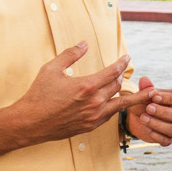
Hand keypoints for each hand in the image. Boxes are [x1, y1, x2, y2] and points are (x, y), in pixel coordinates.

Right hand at [11, 43, 142, 141]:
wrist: (30, 122)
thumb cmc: (39, 95)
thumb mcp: (52, 69)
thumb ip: (70, 54)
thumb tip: (84, 44)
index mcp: (87, 86)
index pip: (113, 72)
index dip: (122, 63)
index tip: (126, 58)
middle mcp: (94, 102)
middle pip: (117, 86)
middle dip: (121, 75)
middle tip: (122, 70)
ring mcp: (94, 116)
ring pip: (119, 103)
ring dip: (129, 95)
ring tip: (142, 92)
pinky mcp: (90, 126)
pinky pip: (110, 115)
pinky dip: (116, 107)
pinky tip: (117, 103)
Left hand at [127, 76, 171, 145]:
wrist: (142, 115)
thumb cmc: (149, 100)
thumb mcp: (147, 93)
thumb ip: (146, 87)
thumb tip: (144, 80)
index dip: (170, 98)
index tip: (154, 96)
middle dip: (164, 112)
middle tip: (148, 108)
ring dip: (157, 124)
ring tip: (143, 117)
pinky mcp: (170, 139)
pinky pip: (167, 140)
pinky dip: (156, 135)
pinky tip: (146, 128)